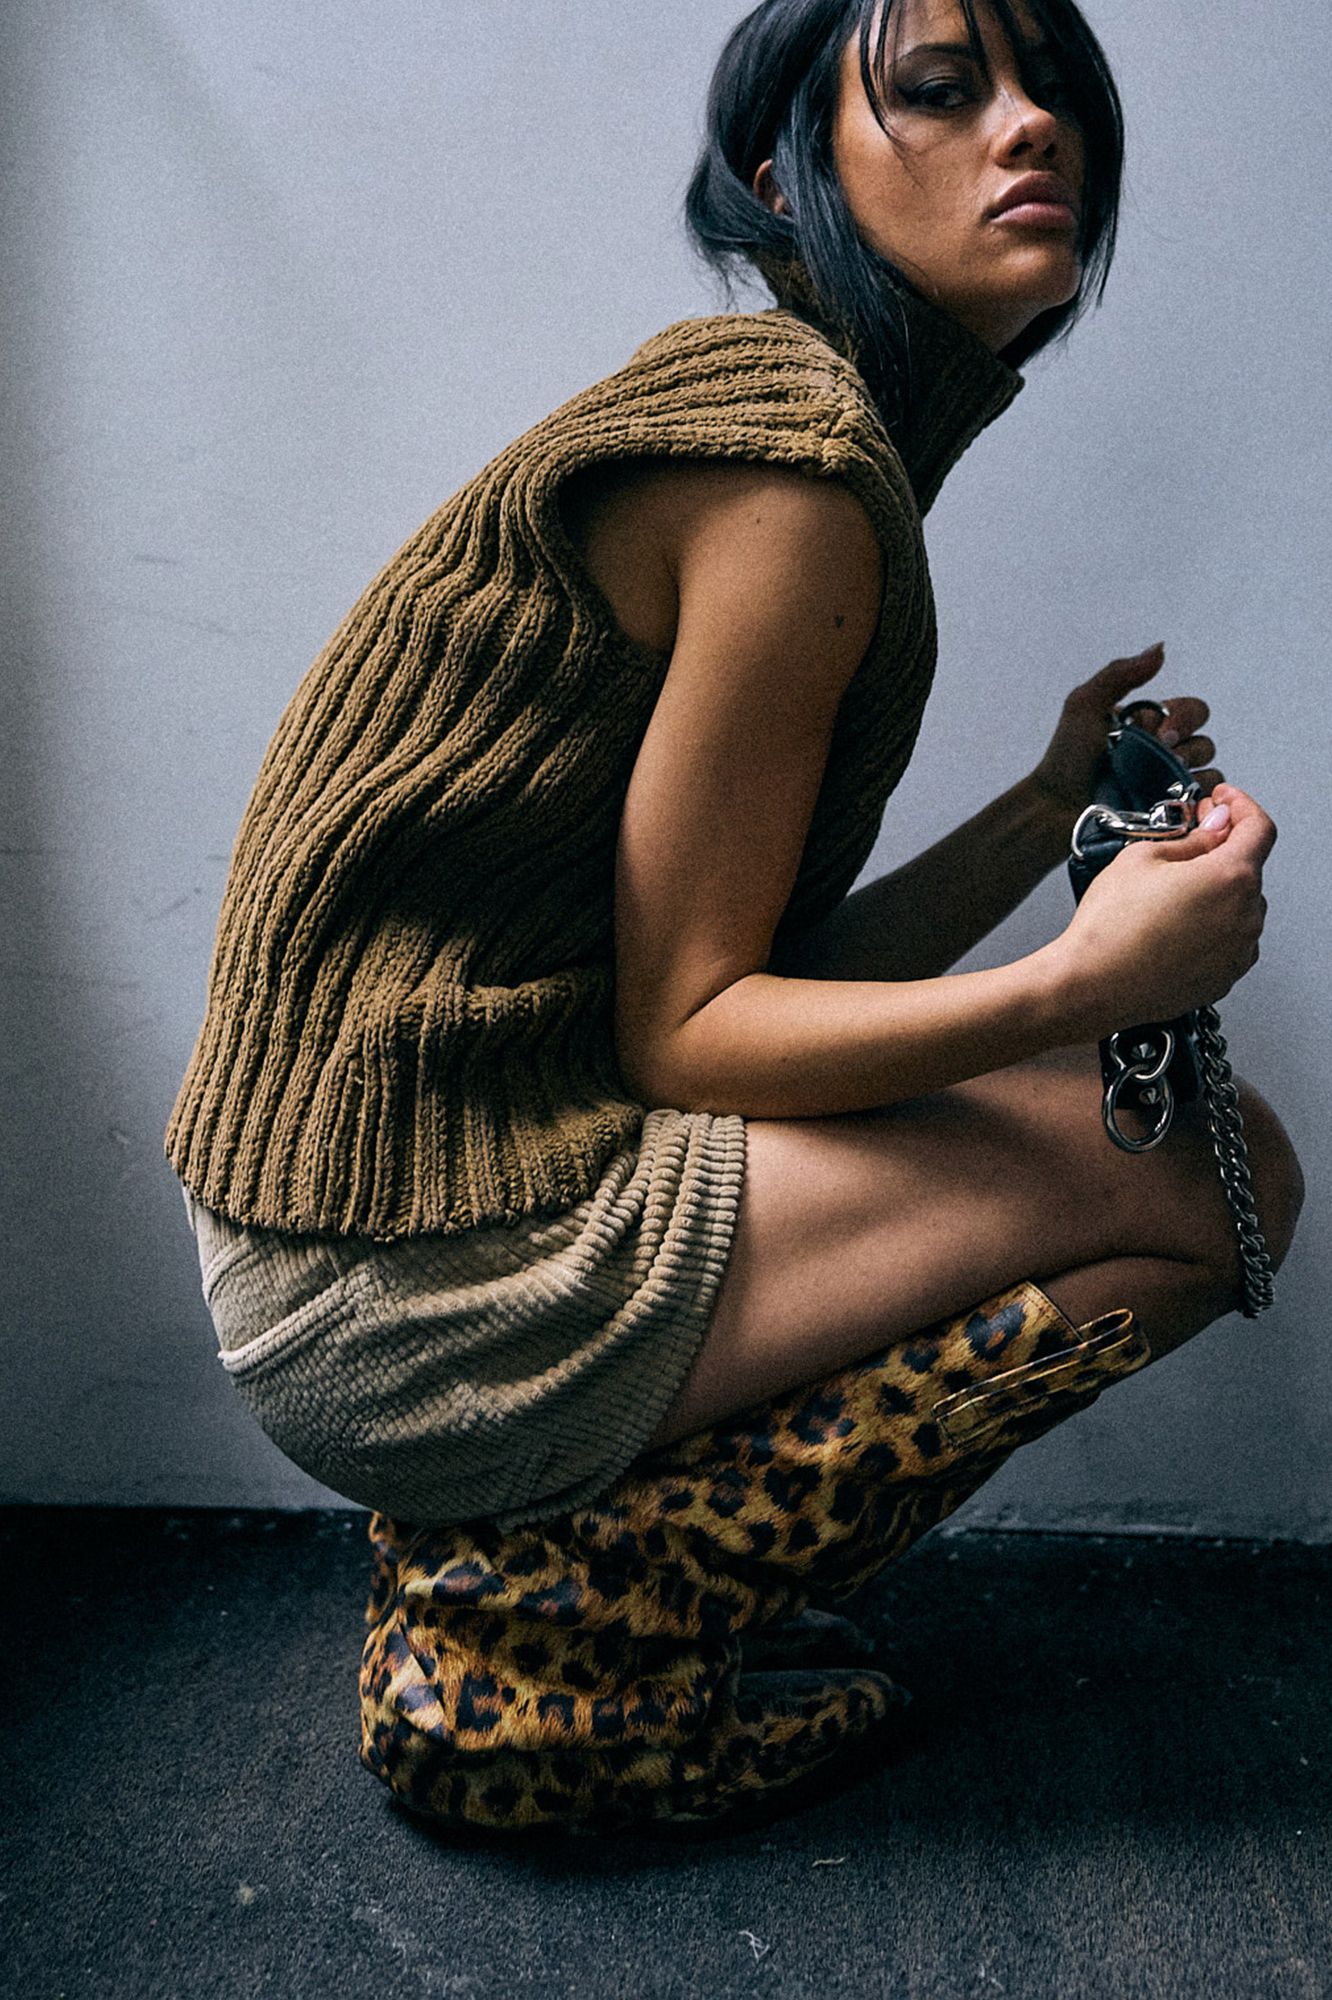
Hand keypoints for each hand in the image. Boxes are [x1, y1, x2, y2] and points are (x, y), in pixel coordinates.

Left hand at [1025, 641, 1224, 824]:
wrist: (1055, 807)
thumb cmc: (1066, 758)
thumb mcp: (1086, 705)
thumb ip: (1121, 674)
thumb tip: (1161, 649)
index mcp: (1152, 725)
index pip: (1193, 711)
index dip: (1183, 718)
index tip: (1157, 730)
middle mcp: (1166, 754)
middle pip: (1205, 740)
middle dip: (1186, 746)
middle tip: (1158, 754)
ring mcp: (1170, 785)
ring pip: (1210, 770)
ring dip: (1189, 772)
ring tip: (1158, 782)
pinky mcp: (1173, 814)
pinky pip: (1205, 802)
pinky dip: (1197, 798)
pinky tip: (1171, 799)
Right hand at [1056, 780, 1274, 1037]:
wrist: (1091, 986)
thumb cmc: (1109, 929)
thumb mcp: (1143, 857)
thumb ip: (1192, 838)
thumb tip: (1213, 829)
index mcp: (1230, 878)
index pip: (1258, 827)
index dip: (1240, 805)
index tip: (1223, 802)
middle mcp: (1245, 916)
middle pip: (1248, 868)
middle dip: (1223, 848)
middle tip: (1190, 839)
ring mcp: (1238, 951)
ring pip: (1239, 905)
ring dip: (1217, 890)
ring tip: (1173, 891)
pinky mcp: (1224, 977)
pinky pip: (1230, 939)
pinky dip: (1213, 924)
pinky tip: (1176, 923)